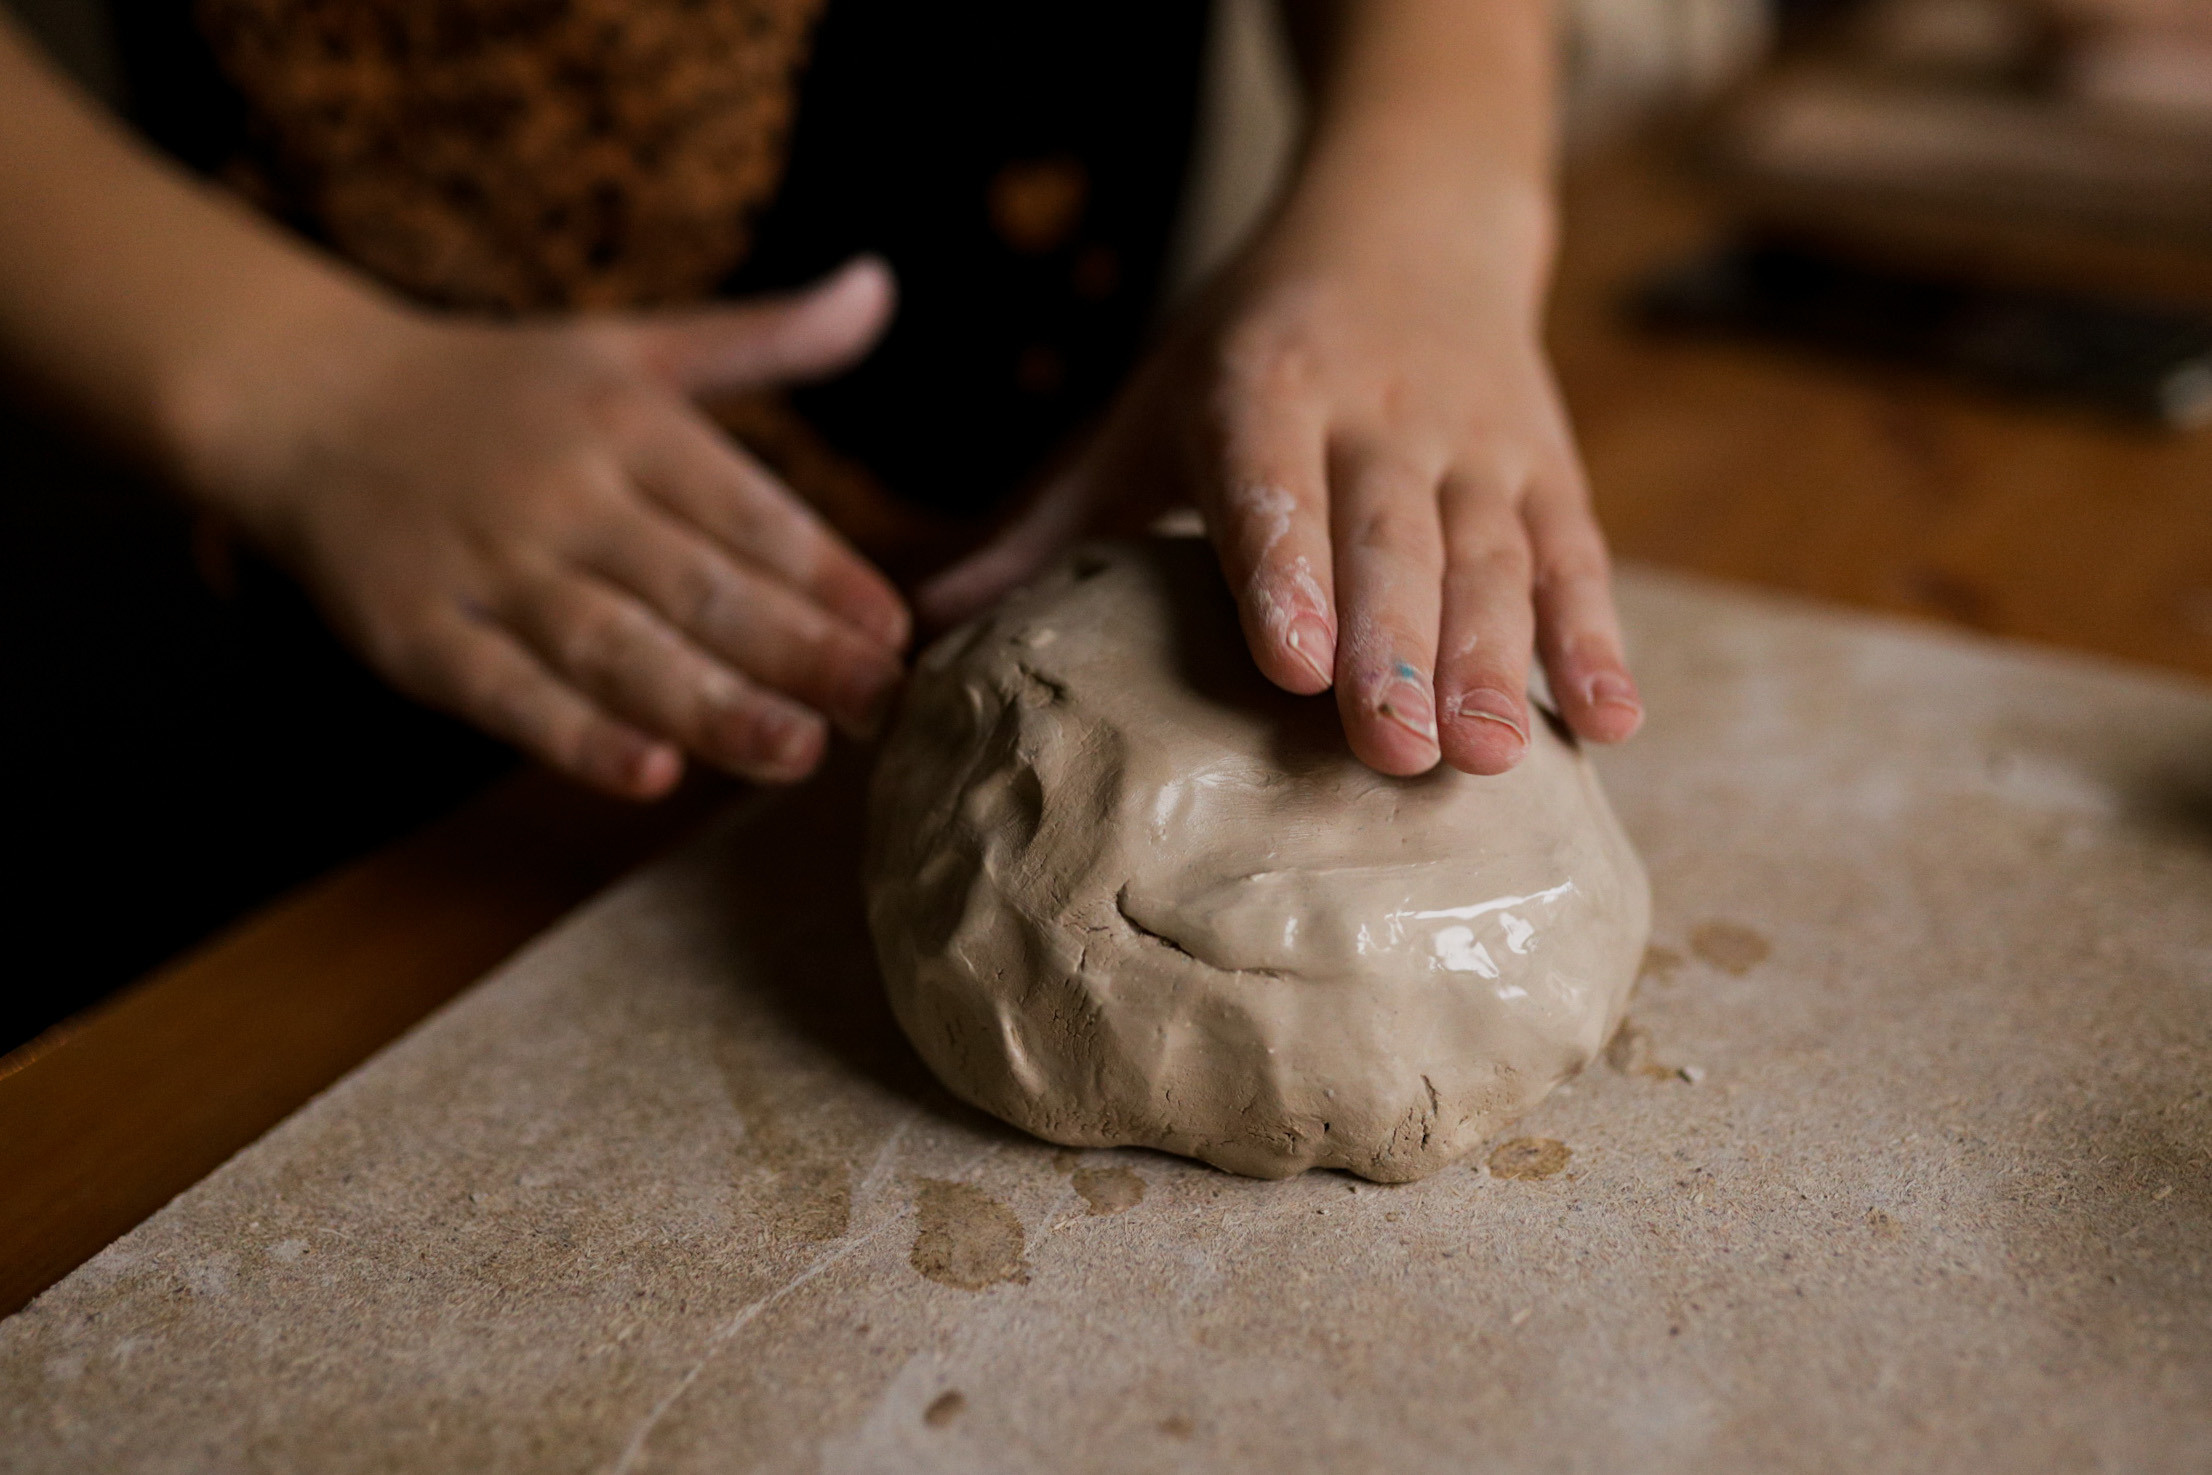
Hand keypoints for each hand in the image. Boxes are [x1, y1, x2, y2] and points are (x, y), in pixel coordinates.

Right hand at [177, 257, 910, 798]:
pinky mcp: (418, 635)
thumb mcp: (632, 344)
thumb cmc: (501, 388)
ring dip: (709, 705)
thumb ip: (764, 336)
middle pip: (695, 586)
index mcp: (629, 421)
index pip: (748, 508)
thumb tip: (881, 287)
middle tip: (879, 705)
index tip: (898, 632)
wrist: (305, 402)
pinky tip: (649, 774)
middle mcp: (565, 491)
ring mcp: (488, 567)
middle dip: (795, 651)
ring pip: (614, 648)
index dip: (827, 572)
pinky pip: (506, 694)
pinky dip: (573, 736)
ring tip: (798, 753)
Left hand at [919, 197, 1640, 779]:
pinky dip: (1598, 636)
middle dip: (1398, 645)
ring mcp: (1475, 441)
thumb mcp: (1146, 408)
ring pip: (1494, 554)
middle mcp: (1378, 412)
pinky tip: (1610, 723)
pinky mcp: (1548, 466)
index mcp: (1262, 388)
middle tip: (1394, 751)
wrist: (1414, 215)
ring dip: (1498, 658)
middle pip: (1392, 537)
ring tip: (1495, 759)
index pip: (1273, 483)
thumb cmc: (1250, 344)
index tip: (1292, 666)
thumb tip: (921, 630)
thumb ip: (1051, 525)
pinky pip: (1579, 555)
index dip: (1287, 570)